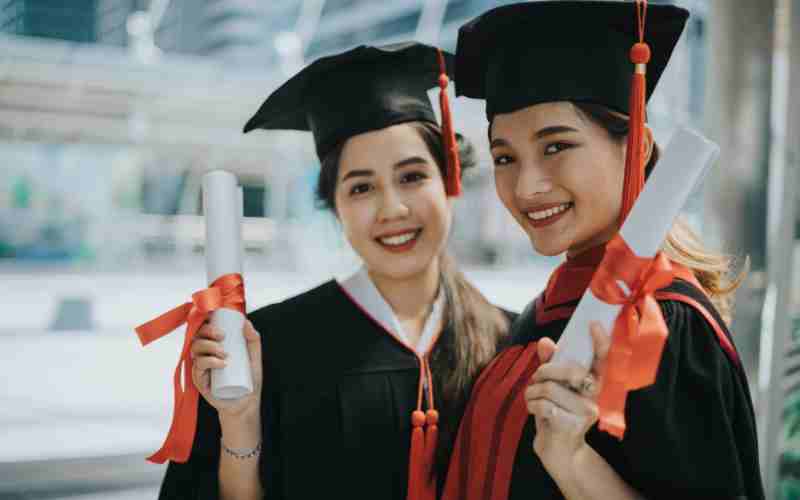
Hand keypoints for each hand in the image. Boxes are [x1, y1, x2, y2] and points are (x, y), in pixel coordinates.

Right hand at [190, 320, 262, 420]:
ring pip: (195, 351)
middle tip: (222, 335)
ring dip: (209, 347)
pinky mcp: (200, 381)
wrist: (247, 402)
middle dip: (207, 332)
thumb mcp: (254, 356)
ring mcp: (201, 368)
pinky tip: (221, 363)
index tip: (215, 317)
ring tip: (225, 353)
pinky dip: (210, 362)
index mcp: (213, 346)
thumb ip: (253, 339)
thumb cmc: (249, 378)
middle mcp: (204, 355)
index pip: (204, 329)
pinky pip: (199, 368)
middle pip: (197, 337)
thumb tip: (246, 322)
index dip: (205, 321)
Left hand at [524, 322, 610, 469]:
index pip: (601, 360)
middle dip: (544, 371)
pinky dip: (531, 405)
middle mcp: (593, 396)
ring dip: (532, 392)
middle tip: (536, 380)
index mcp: (591, 383)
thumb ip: (550, 364)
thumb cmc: (555, 412)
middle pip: (569, 370)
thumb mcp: (552, 387)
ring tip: (533, 398)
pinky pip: (543, 405)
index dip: (600, 342)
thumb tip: (545, 342)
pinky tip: (535, 411)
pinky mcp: (572, 425)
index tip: (593, 324)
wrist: (558, 450)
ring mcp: (585, 412)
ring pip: (550, 388)